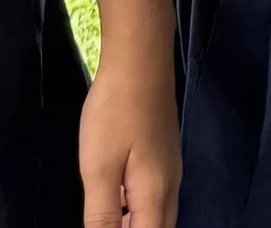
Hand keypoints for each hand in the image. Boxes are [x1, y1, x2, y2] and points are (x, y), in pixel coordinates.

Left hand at [80, 46, 180, 226]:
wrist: (141, 58)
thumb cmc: (116, 112)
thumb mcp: (100, 168)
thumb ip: (102, 215)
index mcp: (156, 196)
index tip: (105, 224)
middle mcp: (171, 187)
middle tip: (105, 222)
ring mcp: (170, 168)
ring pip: (158, 214)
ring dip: (135, 223)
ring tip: (107, 219)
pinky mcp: (163, 153)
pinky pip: (154, 196)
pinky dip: (136, 209)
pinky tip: (116, 198)